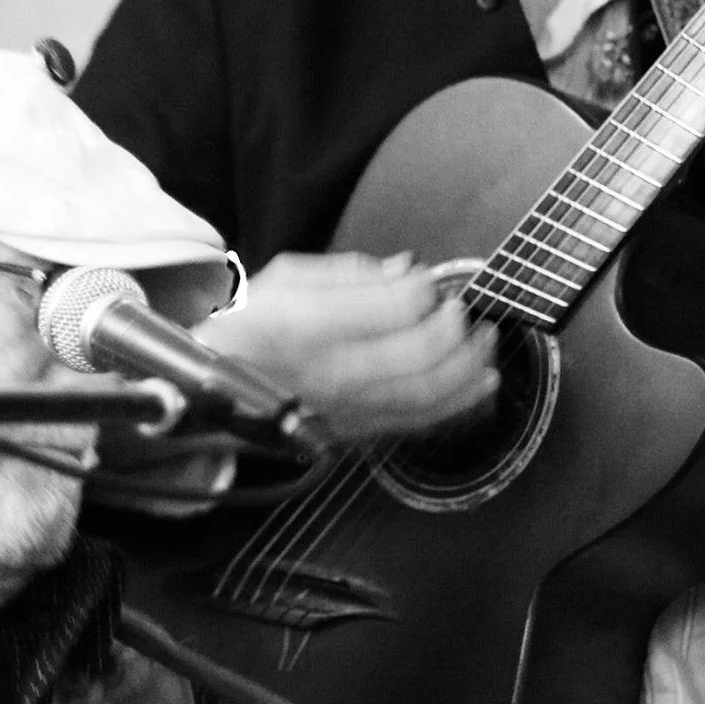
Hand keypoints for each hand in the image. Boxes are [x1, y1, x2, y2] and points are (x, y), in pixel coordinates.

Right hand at [195, 251, 498, 442]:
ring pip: (426, 395)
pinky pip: (417, 421)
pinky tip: (482, 382)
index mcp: (307, 324)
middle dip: (456, 330)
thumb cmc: (253, 323)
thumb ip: (353, 273)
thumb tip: (410, 272)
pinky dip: (458, 401)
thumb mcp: (290, 276)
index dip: (424, 292)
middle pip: (418, 356)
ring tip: (487, 343)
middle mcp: (330, 372)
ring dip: (469, 368)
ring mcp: (346, 408)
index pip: (390, 309)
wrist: (217, 385)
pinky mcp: (357, 432)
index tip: (432, 283)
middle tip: (466, 311)